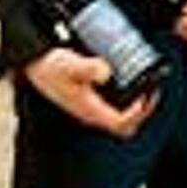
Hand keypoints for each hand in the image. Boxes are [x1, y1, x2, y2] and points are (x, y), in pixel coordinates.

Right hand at [23, 47, 157, 138]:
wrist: (34, 64)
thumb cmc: (48, 67)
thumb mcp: (68, 64)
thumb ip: (86, 68)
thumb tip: (105, 71)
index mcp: (89, 109)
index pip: (121, 123)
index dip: (139, 112)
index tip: (148, 94)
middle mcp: (91, 112)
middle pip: (124, 123)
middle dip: (143, 109)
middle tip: (152, 90)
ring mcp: (90, 107)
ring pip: (120, 115)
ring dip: (135, 103)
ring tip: (145, 85)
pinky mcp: (89, 99)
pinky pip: (113, 105)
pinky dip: (125, 96)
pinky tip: (127, 80)